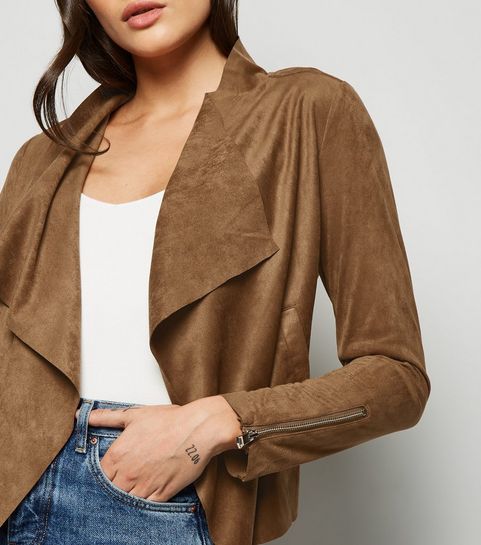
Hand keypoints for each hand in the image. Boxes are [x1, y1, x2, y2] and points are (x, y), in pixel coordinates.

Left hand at [74, 396, 241, 501]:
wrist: (198, 429)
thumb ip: (108, 417)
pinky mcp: (161, 494)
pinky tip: (146, 492)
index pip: (99, 475)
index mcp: (118, 454)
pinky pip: (145, 506)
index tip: (110, 470)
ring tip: (135, 485)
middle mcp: (128, 473)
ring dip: (127, 494)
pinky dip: (143, 502)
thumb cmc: (169, 420)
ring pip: (126, 500)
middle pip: (110, 490)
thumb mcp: (135, 415)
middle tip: (123, 477)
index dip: (103, 474)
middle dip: (114, 485)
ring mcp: (145, 486)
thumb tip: (85, 416)